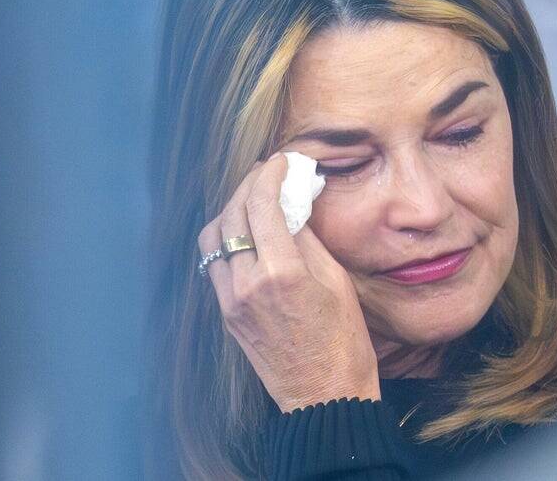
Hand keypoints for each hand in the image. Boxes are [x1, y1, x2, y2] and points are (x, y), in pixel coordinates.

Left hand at [198, 154, 380, 411]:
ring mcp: (231, 301)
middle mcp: (247, 283)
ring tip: (253, 200)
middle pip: (232, 215)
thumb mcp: (335, 280)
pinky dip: (226, 239)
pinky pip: (215, 264)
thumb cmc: (343, 341)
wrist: (324, 395)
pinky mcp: (227, 314)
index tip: (280, 162)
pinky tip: (247, 234)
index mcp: (280, 272)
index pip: (261, 205)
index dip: (269, 175)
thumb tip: (291, 205)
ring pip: (213, 238)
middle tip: (268, 173)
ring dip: (230, 211)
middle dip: (248, 186)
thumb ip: (306, 238)